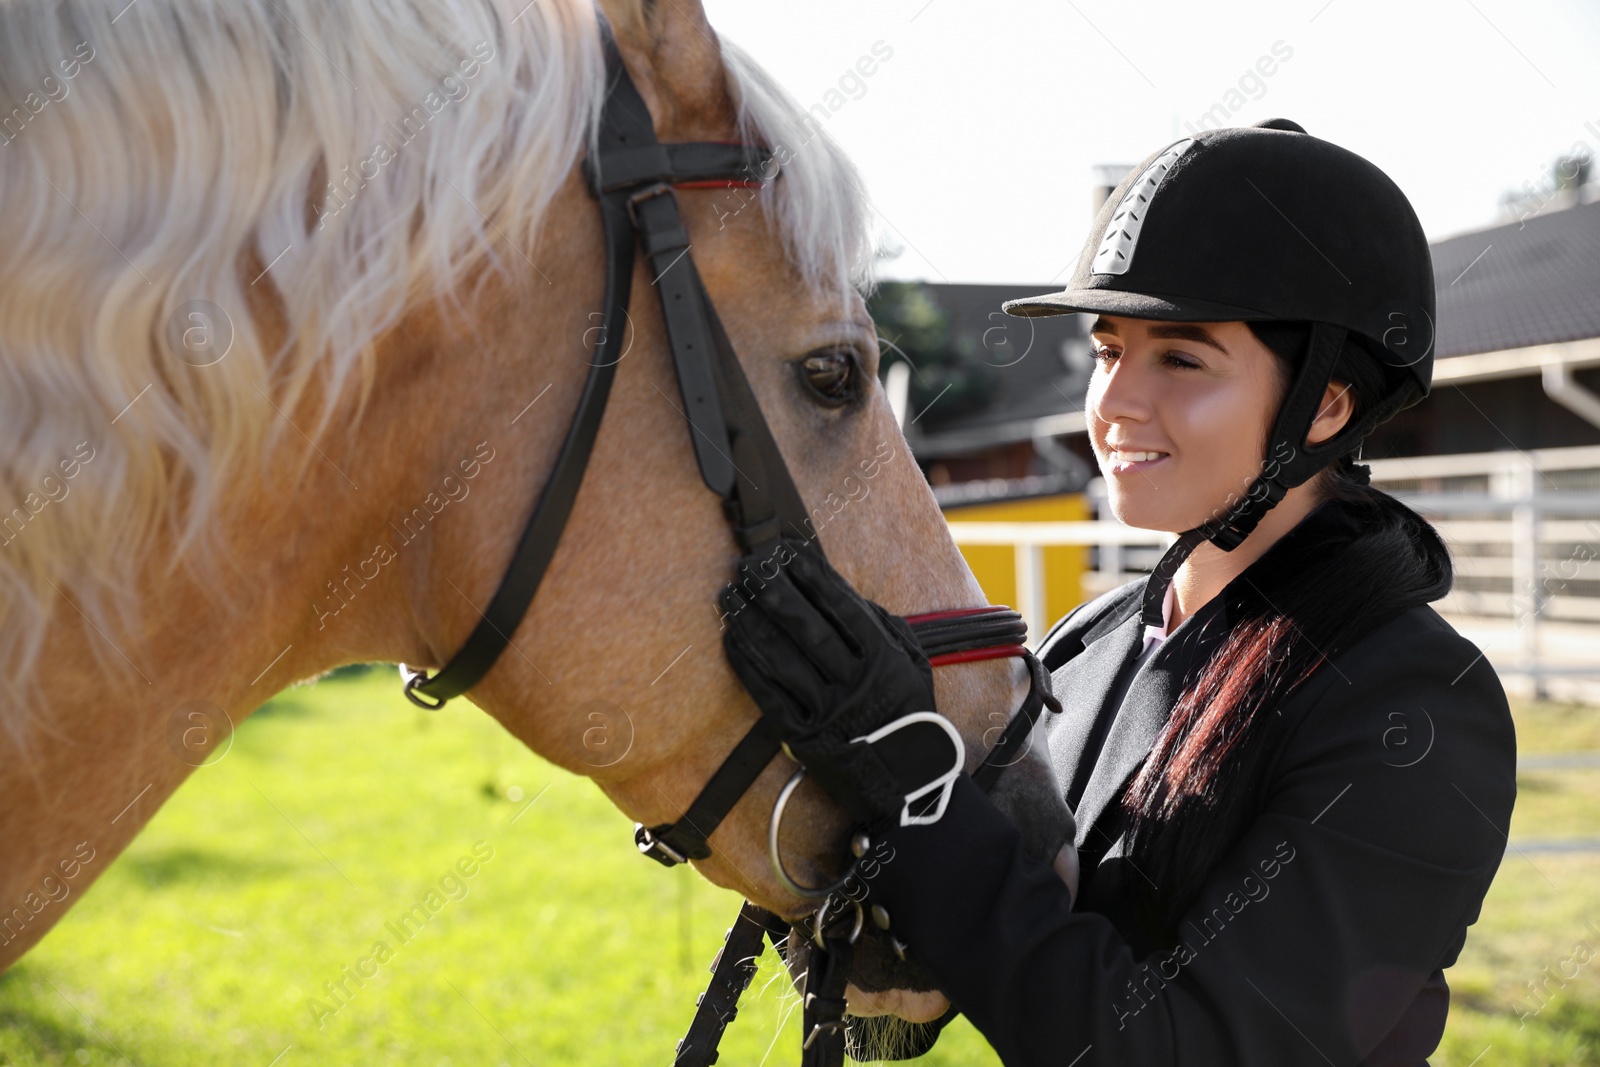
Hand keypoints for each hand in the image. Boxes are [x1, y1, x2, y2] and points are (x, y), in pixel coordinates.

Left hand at [719, 539, 954, 829]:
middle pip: (808, 629)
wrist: (909, 784)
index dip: (813, 578)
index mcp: (884, 660)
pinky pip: (769, 696)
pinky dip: (748, 665)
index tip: (787, 552)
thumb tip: (843, 593)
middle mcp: (855, 683)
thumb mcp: (912, 664)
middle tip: (750, 565)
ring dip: (752, 623)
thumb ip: (882, 626)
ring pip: (782, 659)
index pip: (843, 608)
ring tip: (729, 595)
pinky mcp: (806, 737)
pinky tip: (732, 639)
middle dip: (775, 593)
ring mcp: (828, 711)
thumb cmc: (909, 713)